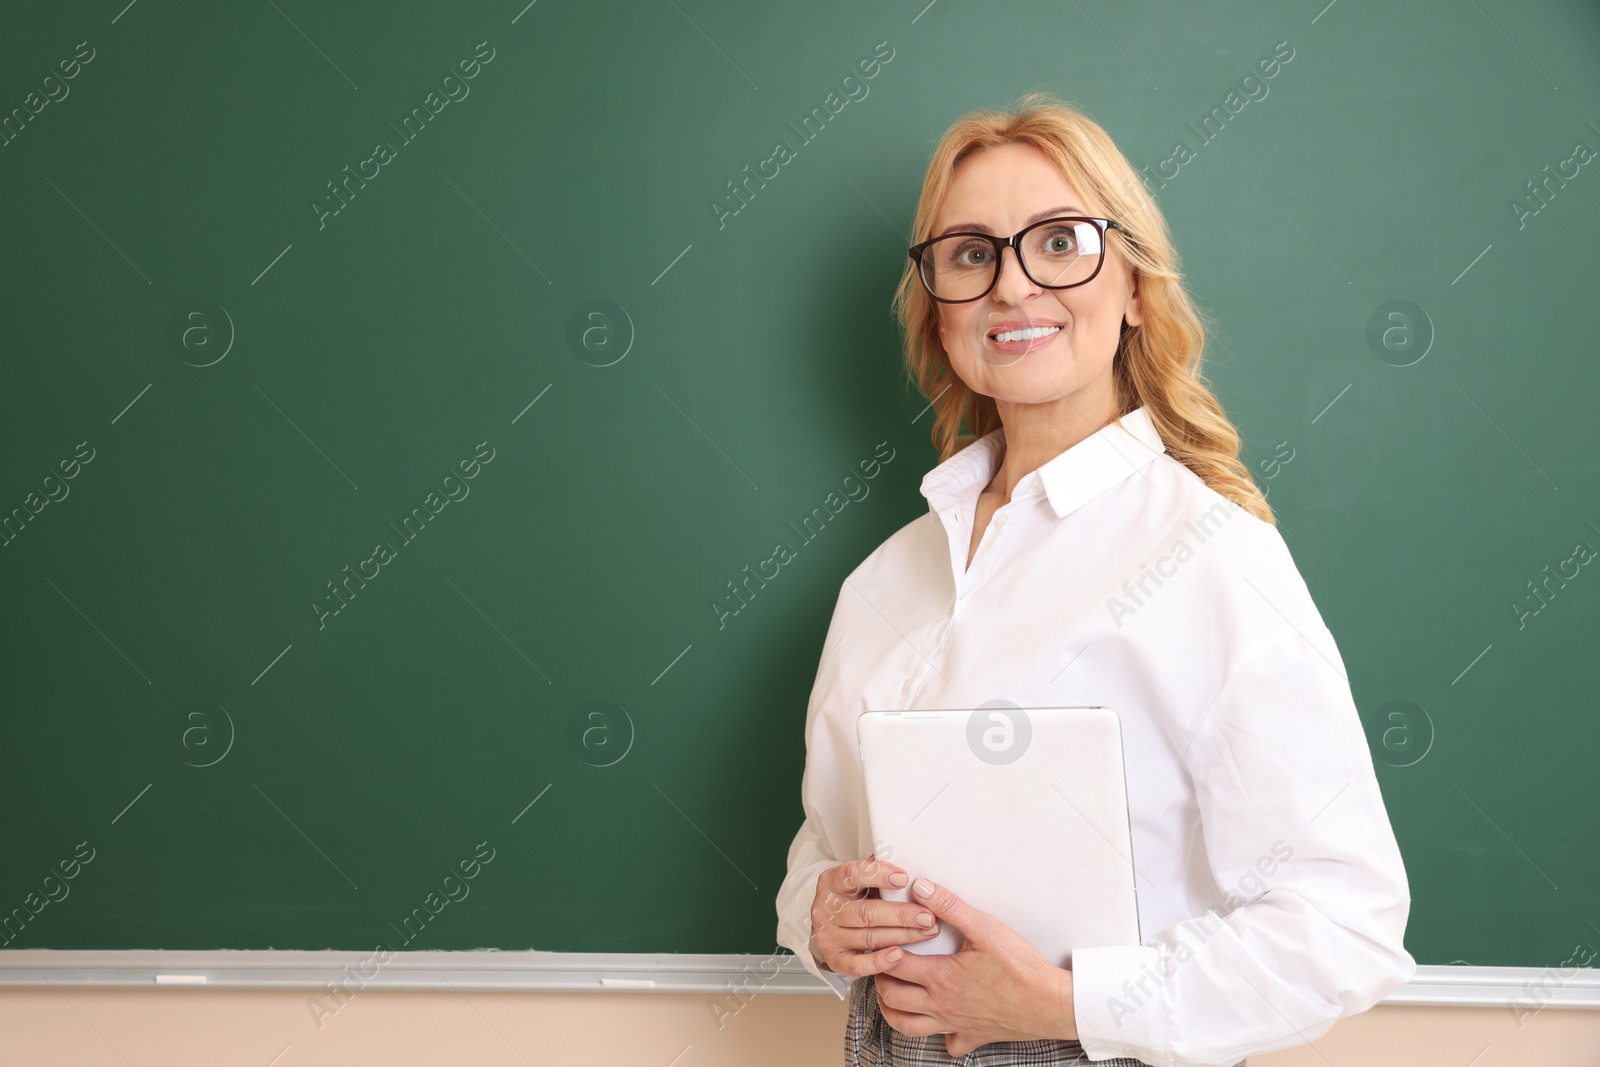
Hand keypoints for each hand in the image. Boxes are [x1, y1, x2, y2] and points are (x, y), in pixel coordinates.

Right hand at [811, 854, 941, 975]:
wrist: (834, 921)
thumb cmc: (856, 896)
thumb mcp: (863, 878)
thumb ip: (880, 871)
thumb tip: (910, 865)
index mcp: (832, 882)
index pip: (853, 875)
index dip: (879, 876)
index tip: (904, 878)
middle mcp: (825, 909)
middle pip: (867, 912)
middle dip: (902, 914)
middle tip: (928, 915)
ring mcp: (828, 936)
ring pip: (868, 937)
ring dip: (902, 935)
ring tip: (927, 932)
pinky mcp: (834, 959)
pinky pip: (857, 965)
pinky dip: (879, 962)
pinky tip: (899, 955)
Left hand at [875, 877, 1075, 1057]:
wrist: (1050, 1003)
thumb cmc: (1021, 968)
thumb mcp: (985, 928)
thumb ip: (950, 906)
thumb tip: (921, 887)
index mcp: (940, 977)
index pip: (893, 965)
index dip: (881, 951)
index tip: (880, 940)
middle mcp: (941, 1005)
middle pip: (893, 998)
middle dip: (881, 980)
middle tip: (883, 964)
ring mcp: (955, 1024)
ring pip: (908, 1026)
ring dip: (893, 1011)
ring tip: (893, 994)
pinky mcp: (973, 1036)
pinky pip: (948, 1045)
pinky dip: (938, 1037)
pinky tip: (941, 1024)